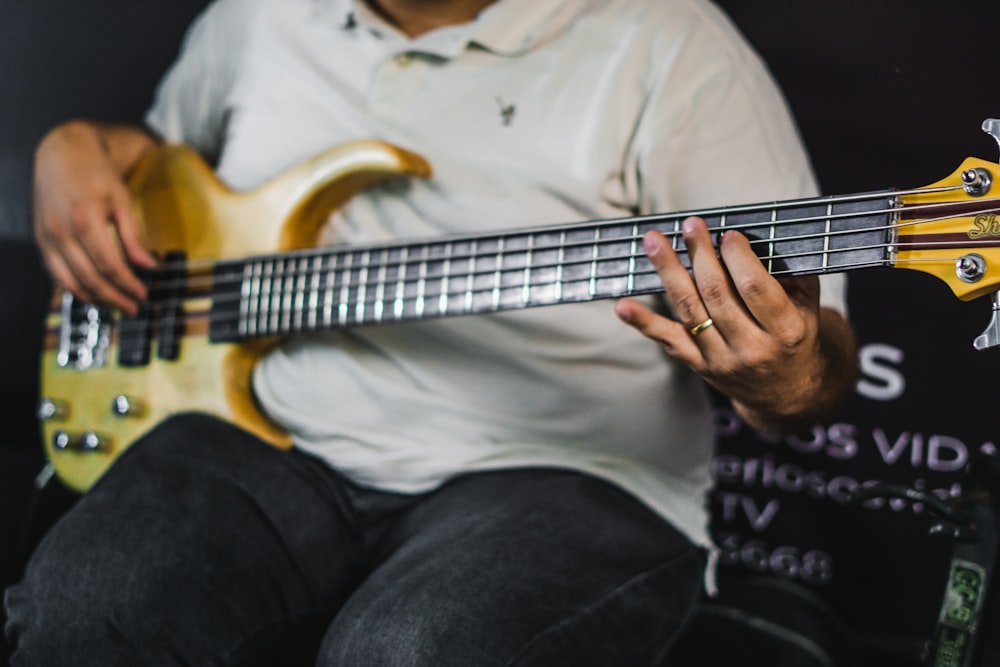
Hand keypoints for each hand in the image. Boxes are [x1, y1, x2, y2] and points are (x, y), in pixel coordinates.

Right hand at [33, 121, 155, 314]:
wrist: (62, 155)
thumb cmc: (96, 175)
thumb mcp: (122, 200)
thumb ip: (133, 236)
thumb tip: (149, 265)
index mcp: (84, 220)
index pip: (109, 265)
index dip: (127, 284)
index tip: (143, 294)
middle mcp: (61, 232)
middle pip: (89, 278)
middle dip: (114, 297)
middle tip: (133, 308)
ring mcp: (47, 238)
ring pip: (70, 282)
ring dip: (94, 298)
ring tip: (116, 306)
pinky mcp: (41, 240)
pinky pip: (56, 273)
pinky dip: (75, 288)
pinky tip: (93, 293)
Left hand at [615, 216, 854, 432]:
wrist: (787, 392)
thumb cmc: (796, 336)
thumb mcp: (807, 307)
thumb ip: (792, 274)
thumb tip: (759, 236)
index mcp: (785, 330)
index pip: (754, 288)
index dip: (738, 258)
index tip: (727, 233)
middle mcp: (752, 348)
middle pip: (716, 294)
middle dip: (700, 255)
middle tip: (690, 224)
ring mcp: (722, 359)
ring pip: (689, 309)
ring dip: (668, 271)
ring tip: (653, 241)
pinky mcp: (700, 365)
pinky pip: (668, 340)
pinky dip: (643, 322)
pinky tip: (623, 305)